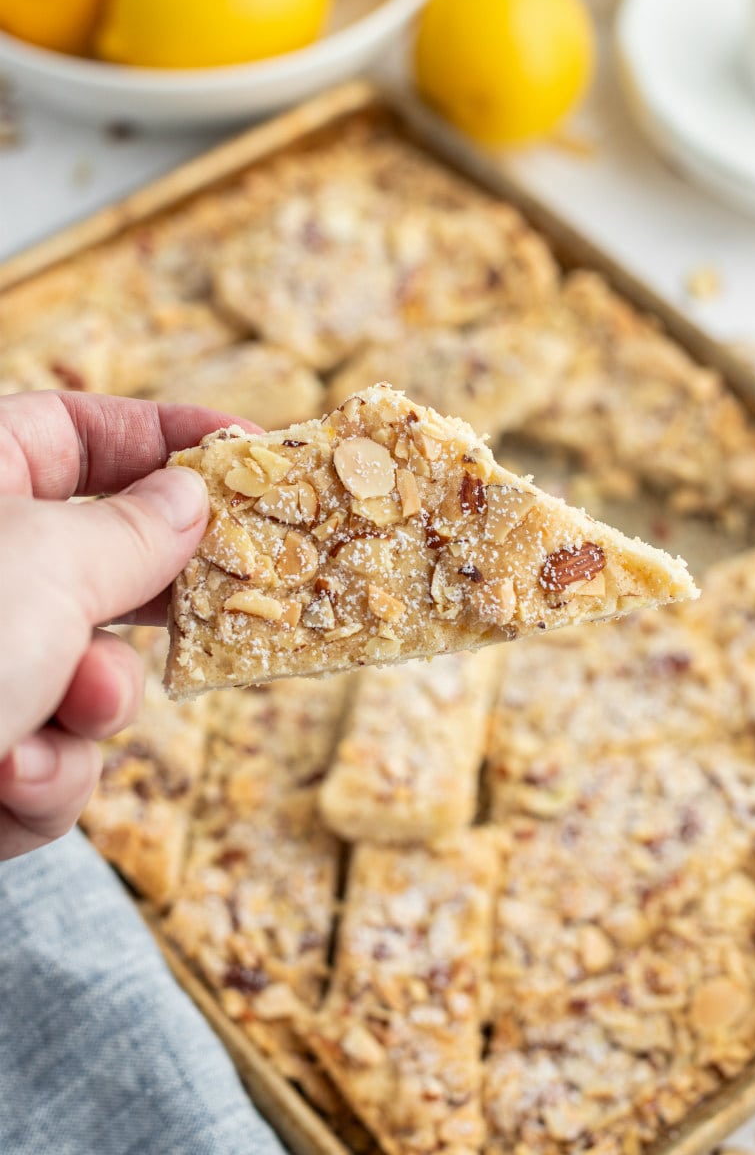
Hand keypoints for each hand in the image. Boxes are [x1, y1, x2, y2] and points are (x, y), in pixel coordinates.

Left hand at [0, 391, 243, 860]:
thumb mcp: (47, 568)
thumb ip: (136, 530)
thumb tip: (190, 498)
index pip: (84, 434)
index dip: (173, 438)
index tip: (256, 455)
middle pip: (106, 562)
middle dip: (155, 602)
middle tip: (234, 595)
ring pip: (92, 678)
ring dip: (90, 709)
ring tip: (54, 717)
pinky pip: (55, 755)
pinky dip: (42, 777)